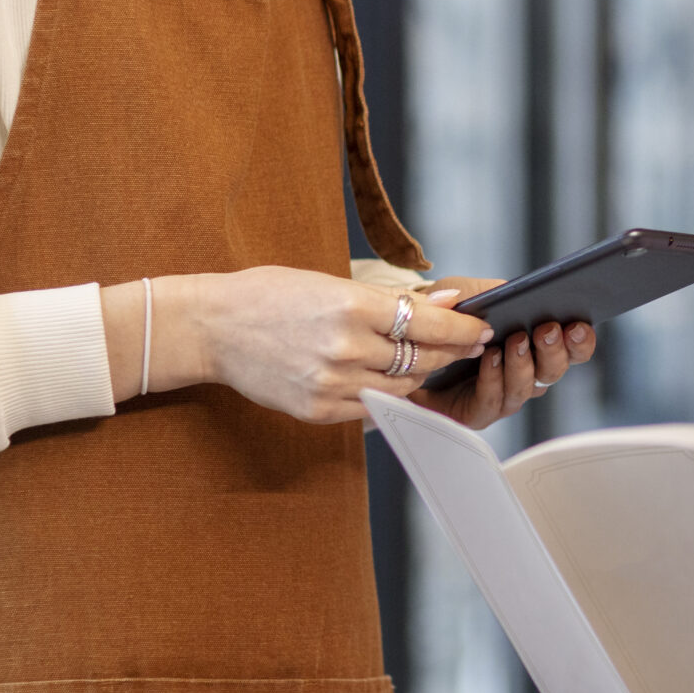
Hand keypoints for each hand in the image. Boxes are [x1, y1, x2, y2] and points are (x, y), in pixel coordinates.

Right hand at [100, 267, 490, 421]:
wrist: (211, 327)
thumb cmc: (270, 295)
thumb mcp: (329, 283)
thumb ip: (385, 300)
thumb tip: (441, 303)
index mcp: (350, 306)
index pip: (428, 323)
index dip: (462, 330)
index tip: (482, 329)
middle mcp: (345, 347)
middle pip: (421, 358)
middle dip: (450, 353)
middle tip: (468, 346)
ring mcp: (330, 382)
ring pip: (401, 387)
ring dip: (420, 376)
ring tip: (429, 362)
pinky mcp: (317, 409)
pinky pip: (370, 407)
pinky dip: (385, 395)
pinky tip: (390, 381)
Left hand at [405, 277, 596, 429]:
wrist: (404, 346)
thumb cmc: (441, 318)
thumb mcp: (463, 294)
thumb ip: (487, 290)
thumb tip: (510, 290)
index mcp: (533, 344)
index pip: (571, 348)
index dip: (581, 340)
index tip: (578, 324)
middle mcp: (524, 373)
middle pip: (554, 372)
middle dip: (555, 351)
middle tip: (548, 330)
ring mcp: (502, 394)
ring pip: (527, 389)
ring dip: (523, 365)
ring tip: (516, 341)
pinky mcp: (476, 412)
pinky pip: (492, 402)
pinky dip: (494, 380)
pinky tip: (490, 359)